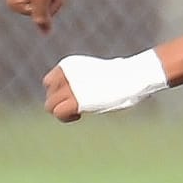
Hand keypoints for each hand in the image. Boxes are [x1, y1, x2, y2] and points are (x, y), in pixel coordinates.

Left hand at [43, 50, 168, 122]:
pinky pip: (58, 113)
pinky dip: (66, 118)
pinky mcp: (75, 100)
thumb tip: (88, 85)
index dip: (60, 92)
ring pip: (49, 104)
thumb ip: (85, 78)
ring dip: (61, 111)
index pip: (50, 82)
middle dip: (59, 101)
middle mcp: (66, 73)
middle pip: (48, 93)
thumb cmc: (124, 75)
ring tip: (78, 112)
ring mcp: (69, 86)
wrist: (133, 76)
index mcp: (70, 64)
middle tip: (76, 106)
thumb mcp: (96, 72)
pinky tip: (79, 116)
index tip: (75, 96)